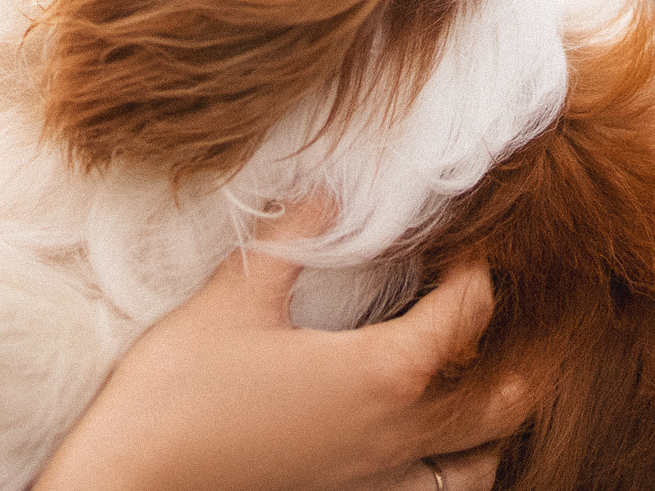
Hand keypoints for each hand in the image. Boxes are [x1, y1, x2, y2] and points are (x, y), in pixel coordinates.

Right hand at [35, 203, 529, 490]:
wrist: (131, 481)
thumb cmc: (180, 390)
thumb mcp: (233, 296)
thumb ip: (290, 240)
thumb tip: (329, 193)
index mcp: (383, 374)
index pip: (468, 317)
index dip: (480, 275)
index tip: (469, 246)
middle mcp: (396, 436)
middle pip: (500, 404)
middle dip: (522, 357)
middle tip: (515, 319)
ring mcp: (376, 483)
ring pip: (477, 471)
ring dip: (491, 430)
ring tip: (477, 391)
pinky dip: (448, 475)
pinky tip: (421, 451)